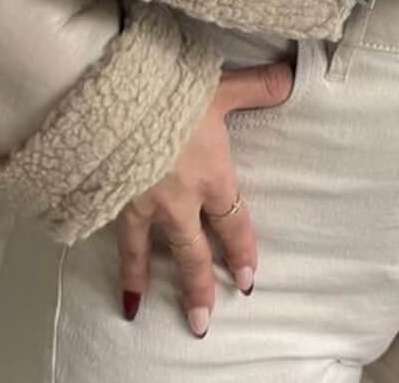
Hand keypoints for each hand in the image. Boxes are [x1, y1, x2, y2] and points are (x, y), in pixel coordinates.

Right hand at [115, 58, 293, 336]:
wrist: (112, 98)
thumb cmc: (171, 92)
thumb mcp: (221, 87)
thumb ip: (258, 87)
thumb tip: (294, 76)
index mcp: (211, 174)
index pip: (233, 222)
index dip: (241, 250)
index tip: (248, 278)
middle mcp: (178, 199)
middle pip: (192, 251)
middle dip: (198, 286)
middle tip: (203, 322)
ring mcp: (141, 202)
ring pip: (147, 251)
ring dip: (144, 282)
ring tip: (138, 310)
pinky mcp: (108, 198)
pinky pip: (112, 235)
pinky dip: (109, 255)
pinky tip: (105, 269)